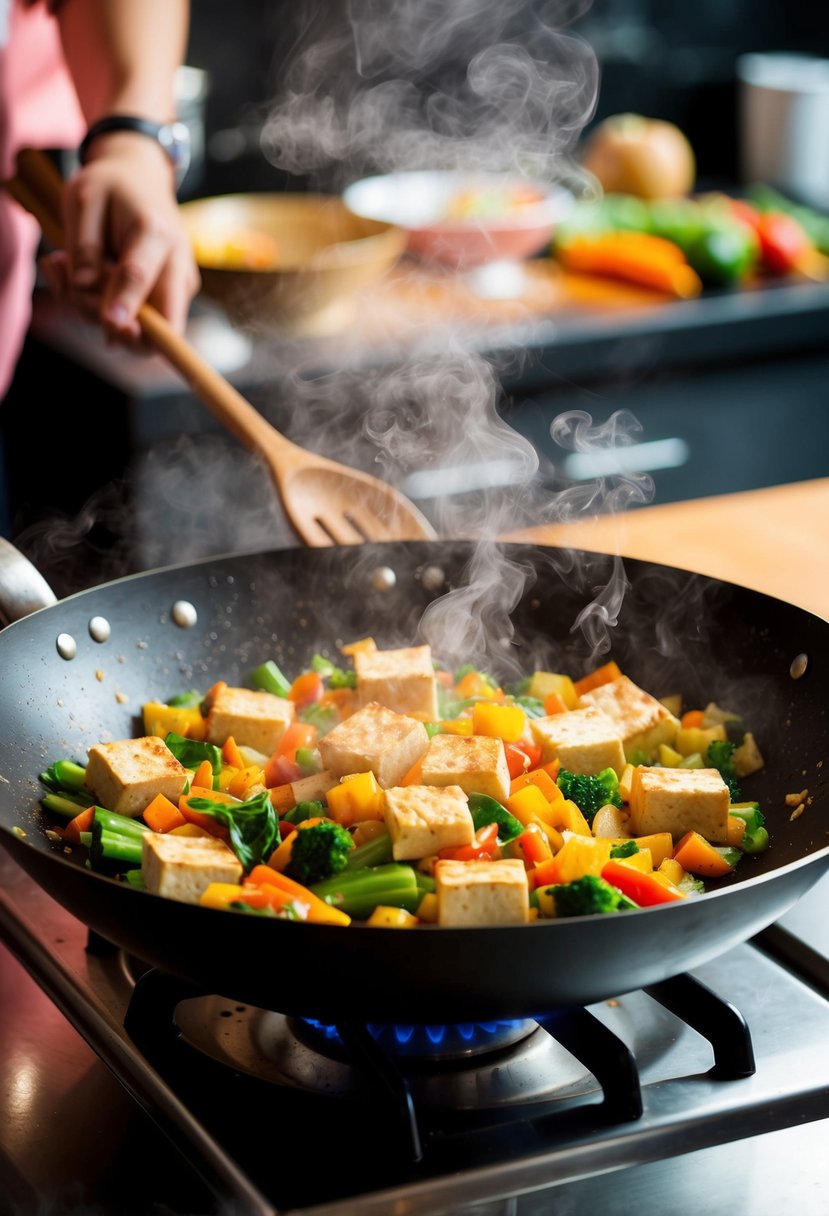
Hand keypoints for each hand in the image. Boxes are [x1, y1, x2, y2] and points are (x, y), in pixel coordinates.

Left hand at [39, 133, 200, 346]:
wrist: (143, 178)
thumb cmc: (110, 187)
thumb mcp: (84, 201)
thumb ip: (84, 246)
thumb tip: (85, 288)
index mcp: (155, 232)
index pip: (139, 276)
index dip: (125, 303)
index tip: (113, 326)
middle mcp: (177, 264)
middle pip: (162, 321)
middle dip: (117, 327)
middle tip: (69, 289)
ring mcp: (179, 285)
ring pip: (146, 329)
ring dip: (97, 311)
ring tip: (63, 265)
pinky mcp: (173, 298)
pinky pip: (139, 323)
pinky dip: (105, 310)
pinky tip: (82, 278)